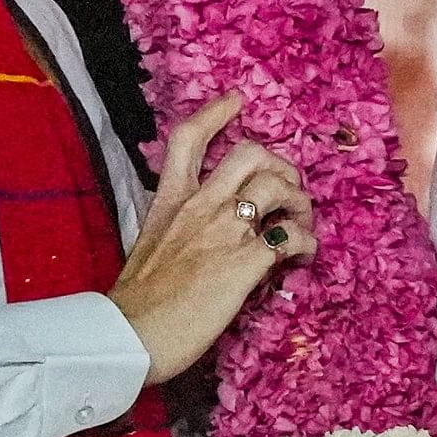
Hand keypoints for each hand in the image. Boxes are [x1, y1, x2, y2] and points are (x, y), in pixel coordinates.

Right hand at [111, 94, 318, 380]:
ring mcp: (224, 231)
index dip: (215, 113)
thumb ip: (178, 230)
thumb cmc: (136, 302)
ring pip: (277, 185)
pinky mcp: (245, 262)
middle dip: (280, 164)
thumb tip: (204, 236)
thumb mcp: (149, 247)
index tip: (237, 100)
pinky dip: (307, 242)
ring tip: (301, 221)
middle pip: (250, 153)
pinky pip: (291, 237)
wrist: (129, 336)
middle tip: (288, 188)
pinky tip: (304, 255)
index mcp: (169, 201)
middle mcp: (199, 206)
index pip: (187, 139)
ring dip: (300, 201)